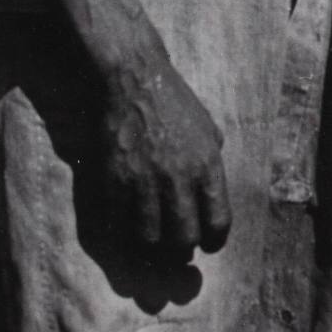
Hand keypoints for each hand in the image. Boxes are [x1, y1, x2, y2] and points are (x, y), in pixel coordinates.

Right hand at [58, 0, 231, 256]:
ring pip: (150, 241)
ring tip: (154, 241)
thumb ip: (212, 164)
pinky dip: (126, 234)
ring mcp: (144, 184)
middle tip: (178, 248)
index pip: (217, 223)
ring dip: (153, 247)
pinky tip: (130, 227)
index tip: (207, 245)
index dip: (213, 242)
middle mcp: (178, 181)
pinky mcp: (114, 184)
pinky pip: (120, 227)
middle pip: (184, 240)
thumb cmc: (173, 102)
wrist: (132, 81)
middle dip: (183, 251)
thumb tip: (210, 194)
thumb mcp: (208, 130)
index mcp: (207, 167)